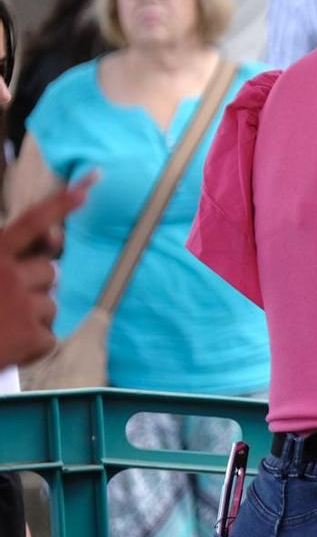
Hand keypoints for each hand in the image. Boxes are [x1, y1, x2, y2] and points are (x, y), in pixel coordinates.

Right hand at [0, 179, 92, 366]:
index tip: (87, 188)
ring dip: (33, 316)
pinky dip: (32, 345)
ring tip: (4, 327)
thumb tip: (50, 238)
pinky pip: (49, 337)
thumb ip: (8, 257)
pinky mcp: (34, 337)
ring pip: (51, 304)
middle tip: (11, 302)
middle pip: (50, 272)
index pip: (30, 223)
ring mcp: (25, 306)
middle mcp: (10, 276)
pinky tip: (10, 348)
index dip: (59, 206)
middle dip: (37, 285)